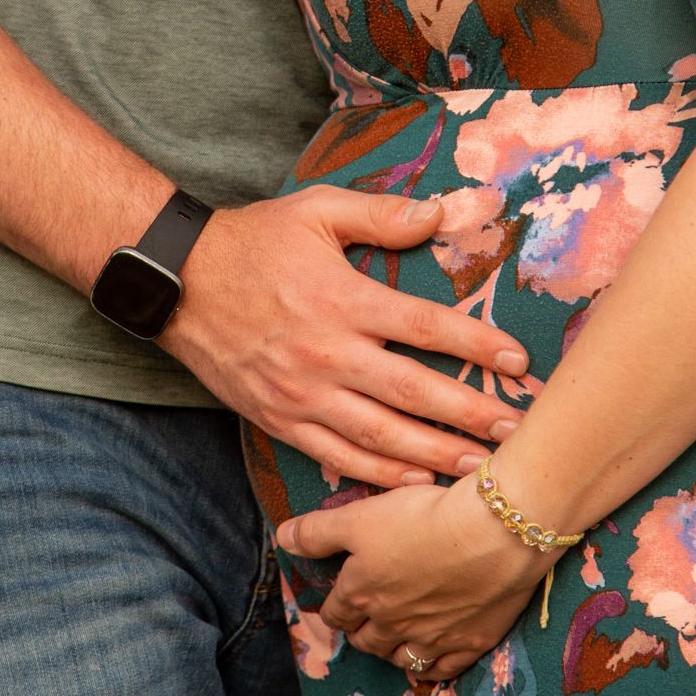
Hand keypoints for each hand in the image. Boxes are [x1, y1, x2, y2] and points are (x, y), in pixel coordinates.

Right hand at [164, 188, 528, 489]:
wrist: (177, 281)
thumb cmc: (254, 241)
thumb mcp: (316, 211)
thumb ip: (381, 214)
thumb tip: (441, 212)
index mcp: (343, 300)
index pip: (426, 328)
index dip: (477, 346)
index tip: (518, 362)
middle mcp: (327, 354)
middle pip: (413, 393)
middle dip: (470, 414)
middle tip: (517, 431)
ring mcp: (302, 394)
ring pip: (380, 436)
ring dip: (434, 456)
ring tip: (481, 469)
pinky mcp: (280, 420)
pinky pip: (336, 457)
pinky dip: (377, 475)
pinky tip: (414, 485)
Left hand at [276, 478, 545, 679]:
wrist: (494, 533)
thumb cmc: (423, 518)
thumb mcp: (360, 516)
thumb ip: (317, 531)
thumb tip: (282, 538)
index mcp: (362, 593)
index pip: (336, 612)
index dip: (335, 608)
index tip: (338, 605)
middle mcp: (392, 624)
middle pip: (367, 640)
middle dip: (361, 631)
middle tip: (366, 621)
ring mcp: (432, 639)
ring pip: (401, 659)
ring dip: (392, 651)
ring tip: (395, 639)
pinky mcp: (470, 644)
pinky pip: (444, 670)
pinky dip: (434, 667)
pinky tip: (434, 658)